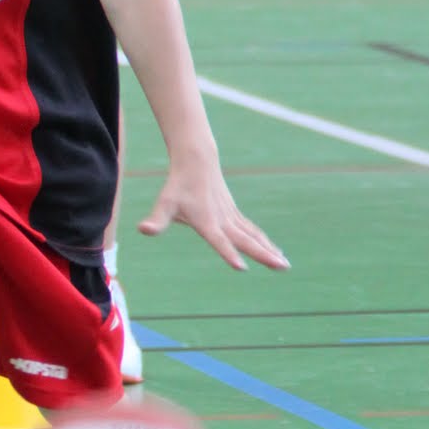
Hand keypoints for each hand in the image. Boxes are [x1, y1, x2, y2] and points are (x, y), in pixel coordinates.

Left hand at [140, 165, 288, 271]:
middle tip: (282, 267)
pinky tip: (275, 252)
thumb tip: (144, 230)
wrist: (196, 162)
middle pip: (246, 240)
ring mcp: (231, 217)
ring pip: (254, 236)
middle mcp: (222, 220)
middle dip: (264, 255)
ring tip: (284, 265)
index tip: (241, 267)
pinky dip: (264, 242)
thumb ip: (157, 220)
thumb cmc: (178, 186)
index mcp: (206, 221)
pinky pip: (252, 231)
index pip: (219, 240)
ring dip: (269, 250)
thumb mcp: (164, 204)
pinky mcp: (235, 214)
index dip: (228, 253)